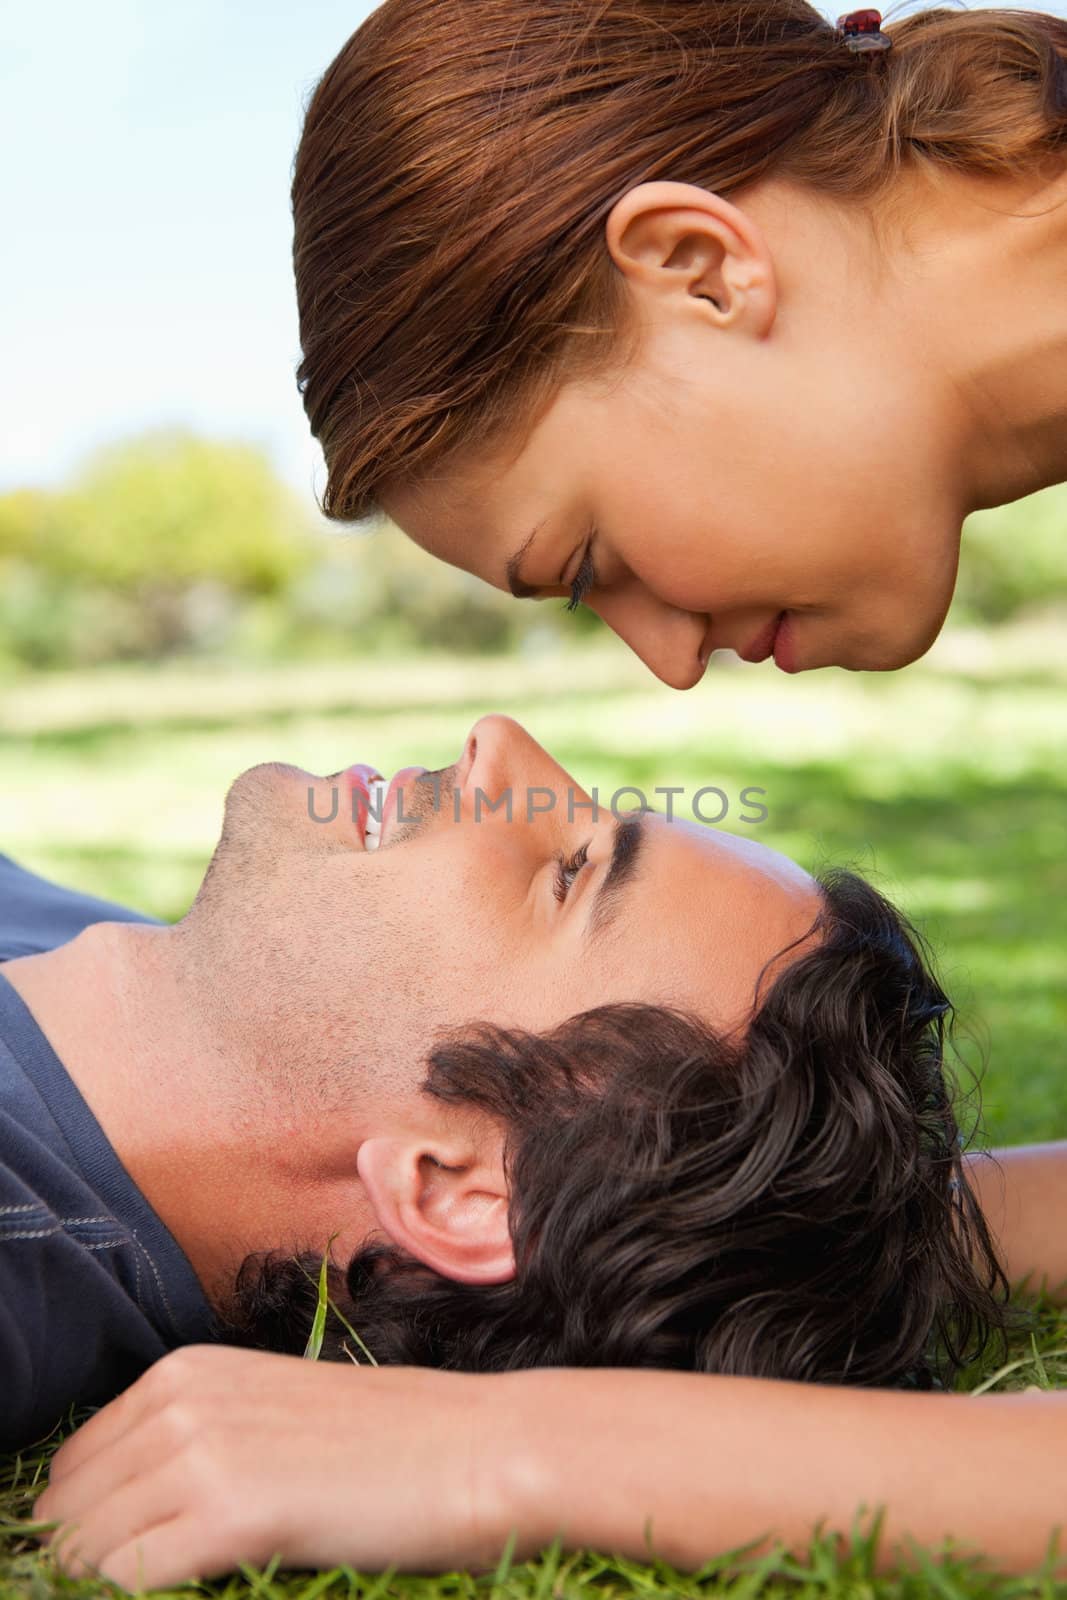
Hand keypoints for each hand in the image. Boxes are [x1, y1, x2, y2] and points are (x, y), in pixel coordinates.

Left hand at [35, 1344, 511, 1589]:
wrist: (478, 1448)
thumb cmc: (389, 1444)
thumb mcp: (272, 1415)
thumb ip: (197, 1440)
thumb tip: (128, 1510)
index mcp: (186, 1371)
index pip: (75, 1466)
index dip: (85, 1525)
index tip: (121, 1560)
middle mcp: (181, 1399)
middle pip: (68, 1508)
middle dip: (84, 1560)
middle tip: (139, 1582)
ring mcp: (202, 1451)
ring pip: (84, 1549)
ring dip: (104, 1584)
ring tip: (170, 1584)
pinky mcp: (231, 1511)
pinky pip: (126, 1580)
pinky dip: (134, 1599)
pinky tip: (186, 1593)